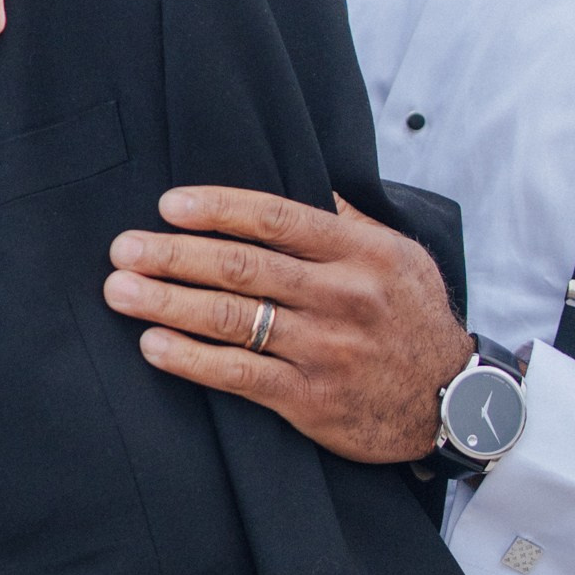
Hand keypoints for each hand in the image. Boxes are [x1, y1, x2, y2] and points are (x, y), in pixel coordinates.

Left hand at [104, 187, 473, 463]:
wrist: (454, 402)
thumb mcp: (399, 255)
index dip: (217, 209)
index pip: (275, 218)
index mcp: (357, 252)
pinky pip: (240, 374)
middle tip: (124, 248)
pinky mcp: (311, 399)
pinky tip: (154, 345)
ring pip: (232, 319)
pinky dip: (191, 359)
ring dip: (167, 303)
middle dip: (173, 255)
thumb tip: (302, 173)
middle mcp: (340, 296)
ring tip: (120, 292)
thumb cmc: (414, 318)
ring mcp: (324, 349)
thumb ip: (346, 218)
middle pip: (241, 267)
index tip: (168, 205)